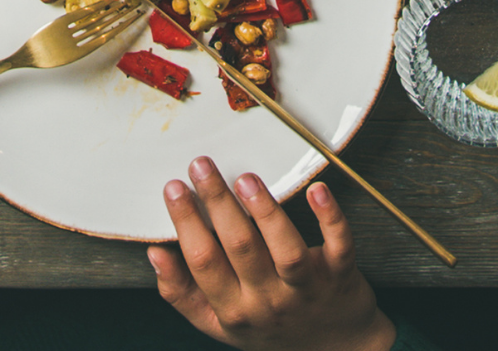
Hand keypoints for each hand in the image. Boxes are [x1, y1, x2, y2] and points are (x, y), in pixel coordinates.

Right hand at [150, 159, 393, 350]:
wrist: (333, 350)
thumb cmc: (270, 327)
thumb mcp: (219, 324)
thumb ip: (184, 293)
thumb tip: (157, 254)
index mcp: (235, 310)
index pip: (204, 263)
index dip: (187, 225)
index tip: (174, 187)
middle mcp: (268, 300)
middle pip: (240, 248)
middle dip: (218, 203)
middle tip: (201, 165)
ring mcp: (306, 288)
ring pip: (285, 250)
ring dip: (266, 211)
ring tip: (246, 178)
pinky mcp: (340, 274)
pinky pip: (338, 245)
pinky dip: (330, 218)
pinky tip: (317, 190)